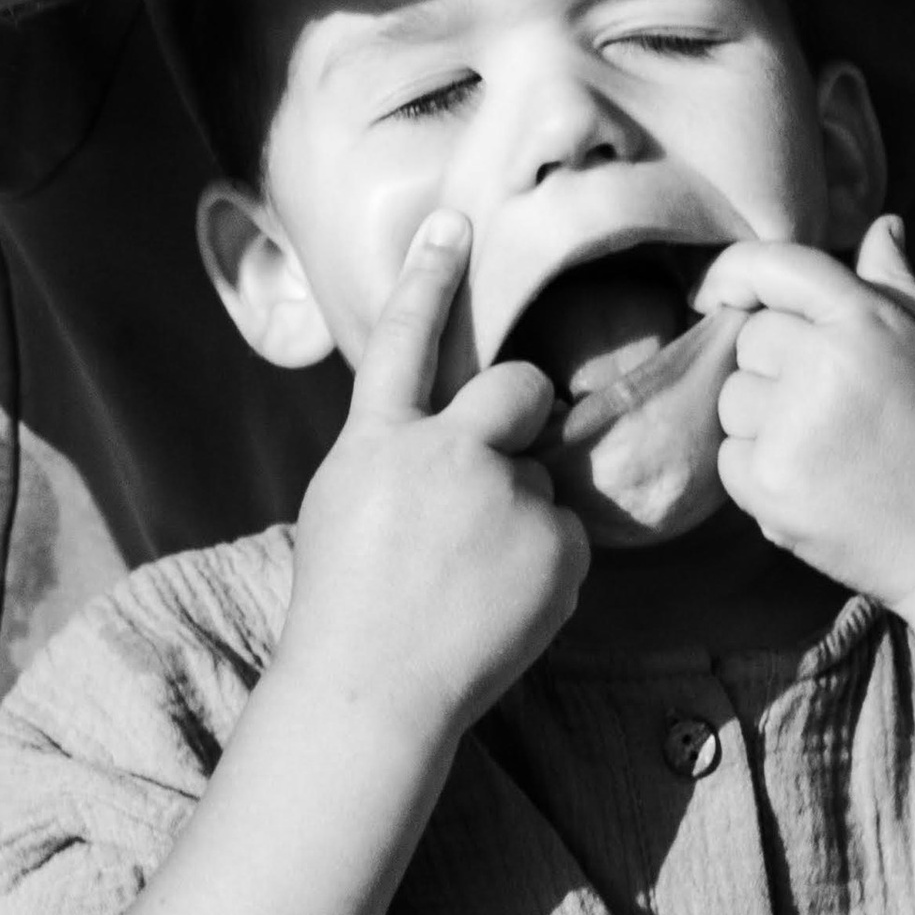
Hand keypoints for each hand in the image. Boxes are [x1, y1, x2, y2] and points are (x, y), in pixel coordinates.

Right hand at [286, 213, 587, 740]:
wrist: (371, 695)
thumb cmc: (348, 602)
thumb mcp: (348, 503)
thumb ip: (401, 452)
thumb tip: (457, 430)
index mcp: (378, 442)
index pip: (405, 340)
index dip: (430, 278)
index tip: (457, 220)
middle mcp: (445, 454)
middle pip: (517, 390)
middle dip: (520, 412)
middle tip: (487, 473)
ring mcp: (506, 498)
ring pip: (539, 479)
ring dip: (517, 517)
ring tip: (468, 583)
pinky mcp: (556, 545)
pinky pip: (565, 534)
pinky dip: (542, 566)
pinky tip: (498, 606)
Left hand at [702, 217, 914, 616]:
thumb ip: (896, 281)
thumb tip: (881, 224)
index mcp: (868, 317)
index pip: (776, 265)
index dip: (736, 272)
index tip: (717, 292)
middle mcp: (827, 362)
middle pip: (749, 338)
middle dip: (773, 367)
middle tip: (831, 408)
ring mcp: (795, 425)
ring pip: (732, 399)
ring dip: (762, 423)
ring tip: (828, 451)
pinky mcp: (772, 484)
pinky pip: (728, 458)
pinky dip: (757, 474)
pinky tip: (814, 486)